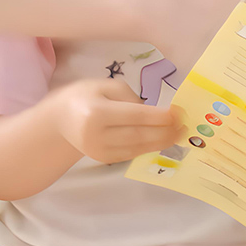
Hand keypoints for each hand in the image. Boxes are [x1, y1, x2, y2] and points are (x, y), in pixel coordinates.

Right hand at [49, 78, 183, 163]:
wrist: (60, 120)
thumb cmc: (86, 97)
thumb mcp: (105, 86)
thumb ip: (130, 97)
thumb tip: (155, 113)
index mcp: (96, 113)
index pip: (135, 116)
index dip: (160, 116)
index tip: (180, 113)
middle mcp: (95, 136)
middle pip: (138, 135)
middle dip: (165, 132)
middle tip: (185, 125)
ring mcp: (97, 151)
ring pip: (136, 148)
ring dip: (161, 142)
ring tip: (180, 134)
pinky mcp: (101, 159)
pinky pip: (130, 154)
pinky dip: (149, 148)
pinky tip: (163, 140)